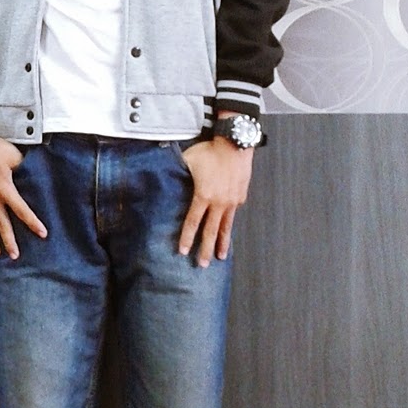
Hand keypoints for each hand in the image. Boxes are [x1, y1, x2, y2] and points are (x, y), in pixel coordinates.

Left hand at [178, 132, 253, 265]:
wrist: (235, 143)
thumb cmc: (210, 151)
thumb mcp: (189, 160)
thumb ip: (179, 173)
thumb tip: (166, 177)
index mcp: (203, 195)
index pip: (193, 222)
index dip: (186, 237)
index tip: (183, 251)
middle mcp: (219, 202)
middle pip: (210, 231)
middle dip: (205, 249)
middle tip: (202, 264)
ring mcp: (232, 201)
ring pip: (226, 226)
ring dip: (222, 243)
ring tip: (220, 257)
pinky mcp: (241, 196)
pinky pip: (233, 213)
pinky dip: (230, 224)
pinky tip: (227, 231)